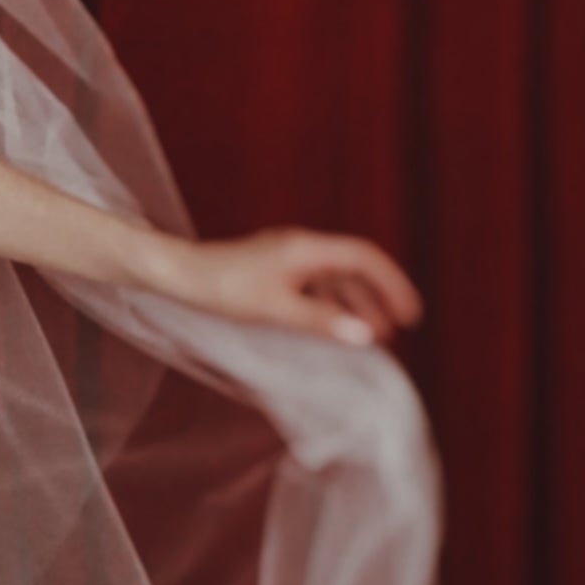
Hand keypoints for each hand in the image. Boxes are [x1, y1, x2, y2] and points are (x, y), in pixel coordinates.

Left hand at [169, 226, 423, 349]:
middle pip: (353, 268)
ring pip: (333, 280)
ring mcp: (286, 258)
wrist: (174, 274)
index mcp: (307, 248)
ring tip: (370, 337)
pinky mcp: (271, 270)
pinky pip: (313, 286)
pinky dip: (329, 307)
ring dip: (354, 305)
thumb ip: (321, 322)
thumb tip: (366, 336)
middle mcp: (301, 247)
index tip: (410, 315)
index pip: (365, 258)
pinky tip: (332, 329)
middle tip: (395, 333)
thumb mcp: (275, 310)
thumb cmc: (221, 289)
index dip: (392, 284)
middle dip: (377, 299)